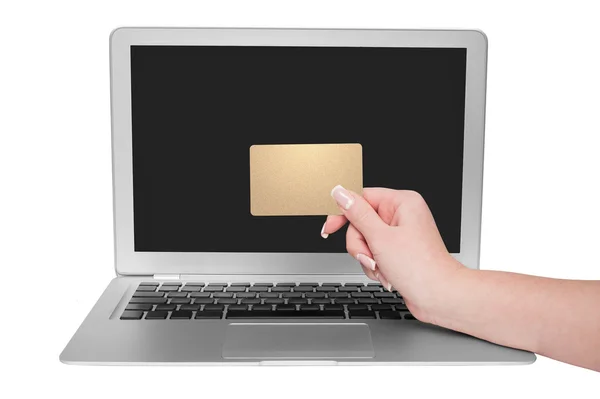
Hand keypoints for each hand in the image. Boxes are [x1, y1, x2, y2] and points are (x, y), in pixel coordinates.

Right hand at [323, 185, 464, 320]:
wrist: (439, 297)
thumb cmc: (420, 268)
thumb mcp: (380, 238)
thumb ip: (357, 214)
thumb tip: (340, 193)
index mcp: (402, 202)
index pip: (362, 198)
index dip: (345, 214)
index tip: (330, 228)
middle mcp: (402, 215)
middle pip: (361, 223)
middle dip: (361, 245)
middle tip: (370, 256)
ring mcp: (400, 234)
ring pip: (365, 241)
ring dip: (369, 259)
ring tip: (382, 269)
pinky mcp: (398, 251)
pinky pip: (374, 253)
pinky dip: (376, 267)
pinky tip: (387, 275)